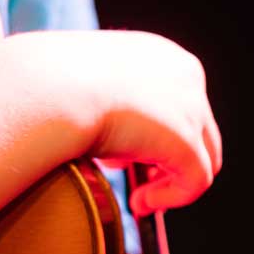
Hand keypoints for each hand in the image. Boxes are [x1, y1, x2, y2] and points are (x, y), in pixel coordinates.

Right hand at [8, 29, 222, 213]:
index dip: (159, 130)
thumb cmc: (58, 80)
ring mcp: (191, 107)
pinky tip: (138, 201)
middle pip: (198, 129)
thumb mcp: (94, 81)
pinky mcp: (188, 143)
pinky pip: (193, 183)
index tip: (135, 152)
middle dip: (166, 155)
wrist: (52, 87)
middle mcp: (185, 73)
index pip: (179, 99)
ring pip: (200, 157)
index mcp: (162, 53)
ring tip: (137, 192)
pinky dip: (168, 197)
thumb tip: (121, 138)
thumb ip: (117, 100)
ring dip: (168, 178)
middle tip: (138, 176)